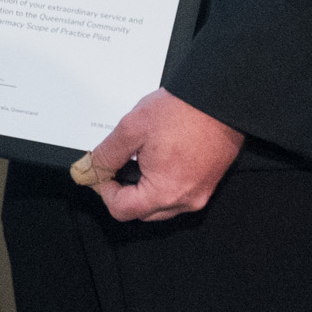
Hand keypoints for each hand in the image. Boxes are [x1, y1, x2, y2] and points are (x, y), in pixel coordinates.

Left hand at [72, 85, 243, 223]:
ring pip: (160, 205)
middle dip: (125, 192)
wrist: (220, 99)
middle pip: (141, 212)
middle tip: (119, 165)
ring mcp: (200, 193)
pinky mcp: (208, 183)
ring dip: (144, 189)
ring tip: (142, 158)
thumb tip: (91, 169)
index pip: (122, 210)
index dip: (105, 191)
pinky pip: (178, 194)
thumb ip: (106, 155)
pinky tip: (160, 158)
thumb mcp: (131, 128)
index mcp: (165, 192)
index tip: (102, 173)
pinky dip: (163, 183)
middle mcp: (186, 199)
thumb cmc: (184, 111)